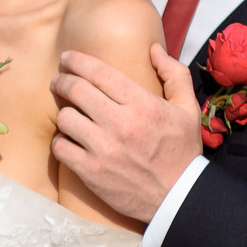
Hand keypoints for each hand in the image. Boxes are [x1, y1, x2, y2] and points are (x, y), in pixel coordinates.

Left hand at [50, 44, 200, 220]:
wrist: (178, 197)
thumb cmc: (182, 151)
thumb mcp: (188, 109)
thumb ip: (174, 74)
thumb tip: (153, 49)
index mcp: (143, 105)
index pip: (100, 73)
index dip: (77, 61)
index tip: (67, 57)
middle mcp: (121, 124)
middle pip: (76, 90)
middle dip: (61, 80)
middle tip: (58, 81)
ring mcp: (103, 149)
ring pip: (65, 118)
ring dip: (63, 113)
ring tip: (68, 114)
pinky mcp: (91, 172)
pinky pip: (60, 147)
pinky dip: (61, 141)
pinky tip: (69, 140)